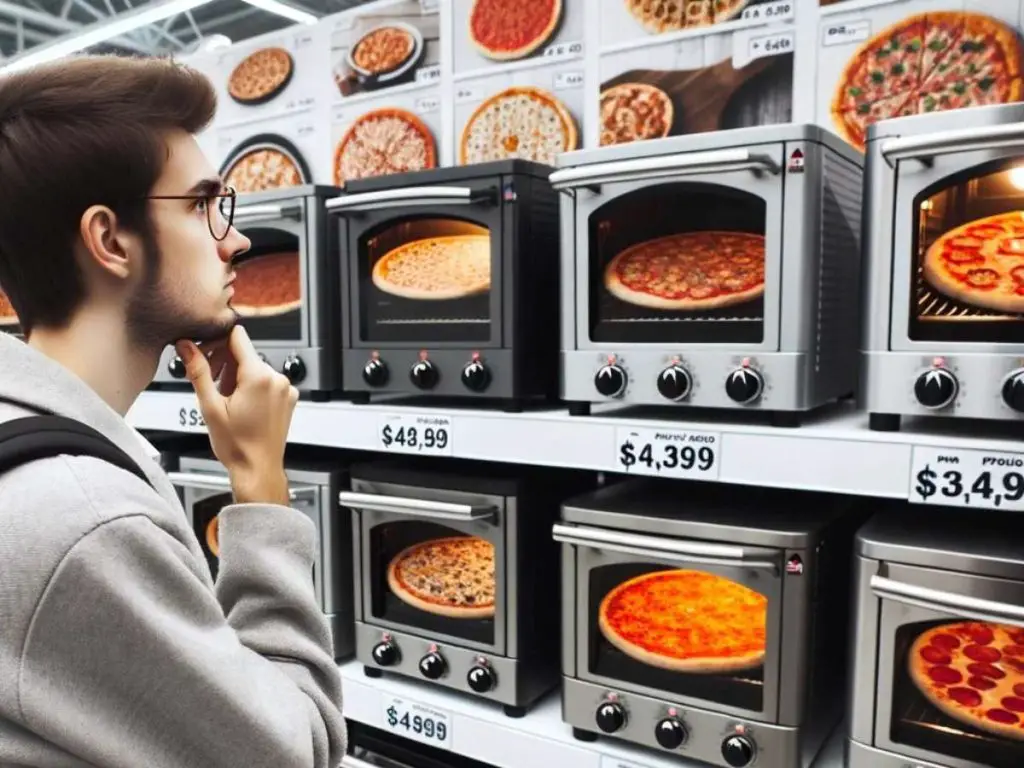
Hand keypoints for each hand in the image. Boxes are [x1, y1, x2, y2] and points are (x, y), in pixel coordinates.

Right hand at [175, 326, 296, 504]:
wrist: (257, 469)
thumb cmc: (237, 446)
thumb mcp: (210, 407)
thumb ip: (198, 372)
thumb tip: (187, 346)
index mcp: (259, 376)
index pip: (237, 336)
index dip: (217, 342)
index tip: (206, 354)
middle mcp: (277, 378)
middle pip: (245, 353)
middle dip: (224, 364)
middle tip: (212, 385)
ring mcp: (285, 388)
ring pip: (255, 367)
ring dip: (237, 376)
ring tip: (227, 400)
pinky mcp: (288, 398)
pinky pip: (266, 381)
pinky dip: (252, 387)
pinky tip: (242, 405)